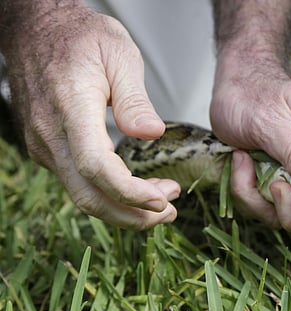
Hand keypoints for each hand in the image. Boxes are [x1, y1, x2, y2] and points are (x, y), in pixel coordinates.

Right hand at [1, 4, 179, 228]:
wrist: (36, 30)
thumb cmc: (80, 37)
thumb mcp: (119, 55)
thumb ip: (134, 100)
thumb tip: (151, 134)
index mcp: (72, 107)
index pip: (96, 166)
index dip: (130, 191)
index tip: (162, 200)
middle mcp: (51, 134)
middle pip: (88, 195)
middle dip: (131, 215)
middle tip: (168, 213)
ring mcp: (44, 144)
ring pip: (82, 194)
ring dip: (122, 207)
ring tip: (160, 203)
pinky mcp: (47, 148)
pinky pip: (77, 181)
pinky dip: (108, 193)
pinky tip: (134, 188)